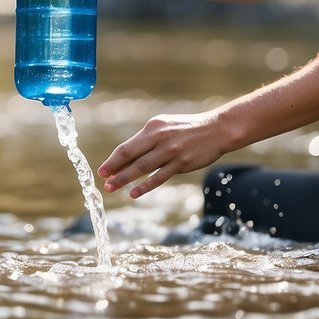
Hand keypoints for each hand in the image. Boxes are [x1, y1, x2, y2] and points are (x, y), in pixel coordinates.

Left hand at [97, 110, 225, 198]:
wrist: (216, 130)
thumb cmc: (187, 128)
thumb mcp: (165, 126)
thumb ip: (148, 139)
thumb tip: (128, 155)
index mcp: (153, 127)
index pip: (127, 146)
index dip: (112, 160)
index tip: (102, 170)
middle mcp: (160, 138)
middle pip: (131, 157)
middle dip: (114, 170)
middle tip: (103, 181)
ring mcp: (171, 151)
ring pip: (142, 168)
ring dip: (125, 179)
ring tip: (112, 188)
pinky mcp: (181, 164)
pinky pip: (159, 177)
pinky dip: (145, 186)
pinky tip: (134, 193)